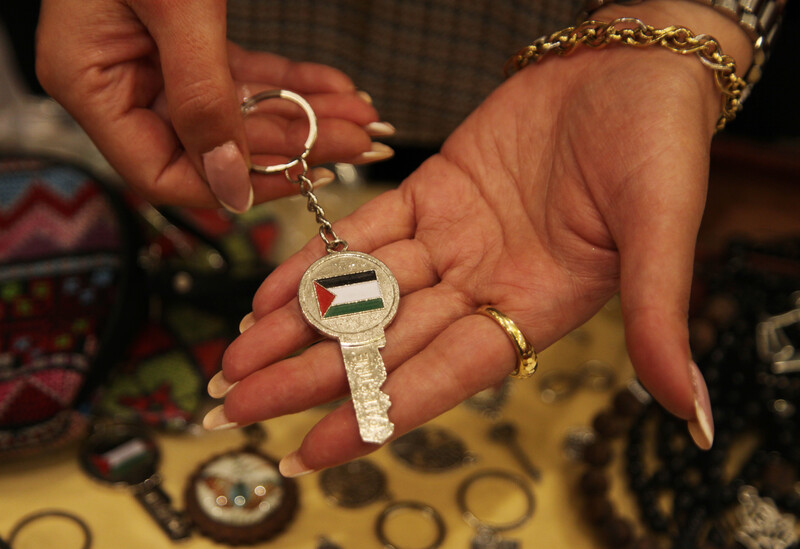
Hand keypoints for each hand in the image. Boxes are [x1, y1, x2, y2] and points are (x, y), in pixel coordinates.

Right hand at [36, 0, 392, 210]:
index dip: (235, 184)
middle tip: (357, 140)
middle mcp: (122, 82)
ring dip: (305, 115)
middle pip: (217, 145)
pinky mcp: (188, 43)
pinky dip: (292, 81)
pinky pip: (245, 76)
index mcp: (92, 84)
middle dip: (294, 143)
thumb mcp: (177, 7)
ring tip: (362, 117)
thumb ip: (202, 99)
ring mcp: (156, 63)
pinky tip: (336, 88)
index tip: (301, 175)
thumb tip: (231, 185)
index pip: (163, 173)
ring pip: (241, 113)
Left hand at [207, 42, 722, 472]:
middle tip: (238, 407)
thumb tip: (690, 414)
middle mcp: (486, 285)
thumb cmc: (660, 142)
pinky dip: (320, 258)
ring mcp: (455, 241)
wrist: (632, 65)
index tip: (313, 449)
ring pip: (364, 292)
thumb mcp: (662, 228)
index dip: (378, 413)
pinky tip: (273, 289)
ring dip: (298, 324)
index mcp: (535, 309)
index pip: (444, 377)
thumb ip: (659, 317)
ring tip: (236, 360)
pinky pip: (367, 230)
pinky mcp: (434, 192)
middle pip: (385, 342)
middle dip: (310, 376)